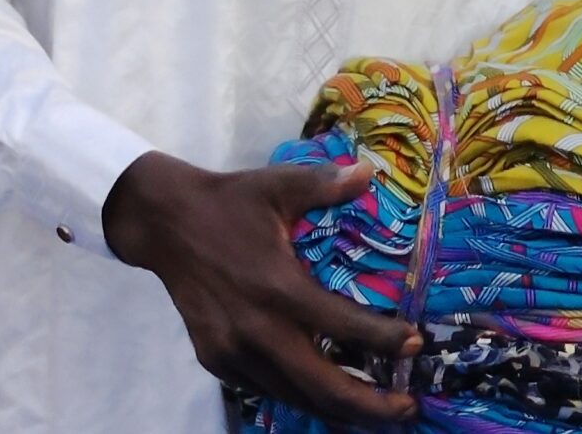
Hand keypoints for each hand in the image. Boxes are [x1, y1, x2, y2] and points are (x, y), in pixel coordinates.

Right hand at [103, 151, 419, 423]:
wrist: (164, 225)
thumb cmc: (229, 202)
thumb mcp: (279, 184)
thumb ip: (327, 183)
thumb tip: (370, 171)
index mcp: (277, 286)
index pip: (340, 325)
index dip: (383, 341)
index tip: (417, 346)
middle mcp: (255, 329)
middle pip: (320, 385)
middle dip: (369, 405)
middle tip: (408, 407)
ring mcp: (232, 352)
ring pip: (293, 396)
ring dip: (338, 410)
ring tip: (379, 412)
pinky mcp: (217, 360)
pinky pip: (267, 390)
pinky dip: (302, 398)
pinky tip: (329, 399)